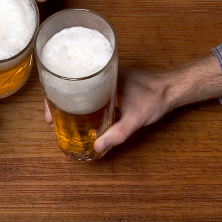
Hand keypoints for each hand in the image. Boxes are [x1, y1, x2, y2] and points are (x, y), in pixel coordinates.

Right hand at [43, 56, 221, 153]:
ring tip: (59, 116)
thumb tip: (97, 148)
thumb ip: (118, 134)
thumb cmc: (156, 97)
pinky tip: (77, 113)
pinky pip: (87, 91)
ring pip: (77, 88)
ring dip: (66, 100)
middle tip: (50, 118)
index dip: (53, 95)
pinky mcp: (108, 85)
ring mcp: (104, 79)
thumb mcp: (135, 118)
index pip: (69, 79)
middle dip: (55, 100)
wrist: (173, 89)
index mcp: (102, 74)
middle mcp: (100, 73)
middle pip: (69, 83)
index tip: (49, 112)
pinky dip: (78, 101)